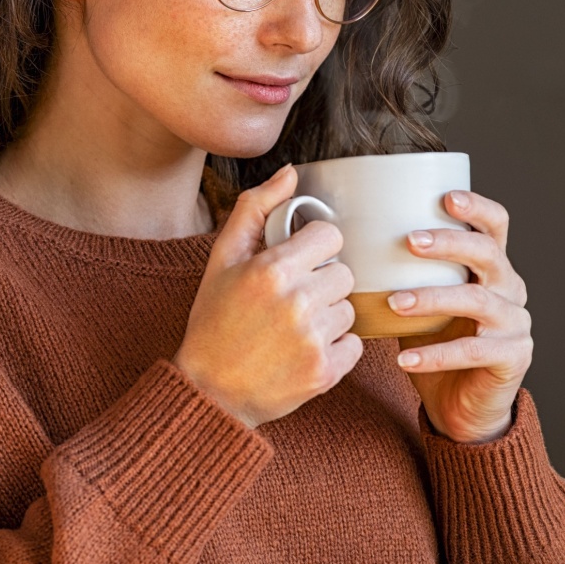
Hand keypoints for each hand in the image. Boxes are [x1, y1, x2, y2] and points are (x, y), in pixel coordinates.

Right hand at [174, 165, 361, 429]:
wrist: (209, 391)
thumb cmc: (213, 321)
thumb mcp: (222, 259)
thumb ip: (255, 209)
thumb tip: (290, 172)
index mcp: (273, 270)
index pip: (330, 236)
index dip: (314, 248)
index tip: (297, 263)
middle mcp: (297, 302)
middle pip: (343, 273)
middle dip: (321, 283)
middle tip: (291, 301)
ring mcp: (313, 340)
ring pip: (350, 309)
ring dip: (329, 316)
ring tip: (294, 328)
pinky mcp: (325, 372)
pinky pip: (355, 345)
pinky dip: (335, 349)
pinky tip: (304, 351)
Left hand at [390, 191, 532, 443]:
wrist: (462, 406)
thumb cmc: (436, 345)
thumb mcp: (420, 303)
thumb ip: (403, 274)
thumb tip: (347, 244)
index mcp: (492, 268)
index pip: (496, 225)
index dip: (477, 207)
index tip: (446, 198)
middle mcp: (510, 289)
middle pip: (489, 254)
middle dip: (449, 243)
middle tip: (409, 241)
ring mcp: (516, 324)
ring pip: (478, 301)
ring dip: (433, 297)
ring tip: (395, 302)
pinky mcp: (513, 357)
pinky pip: (473, 351)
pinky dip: (436, 354)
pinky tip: (404, 358)